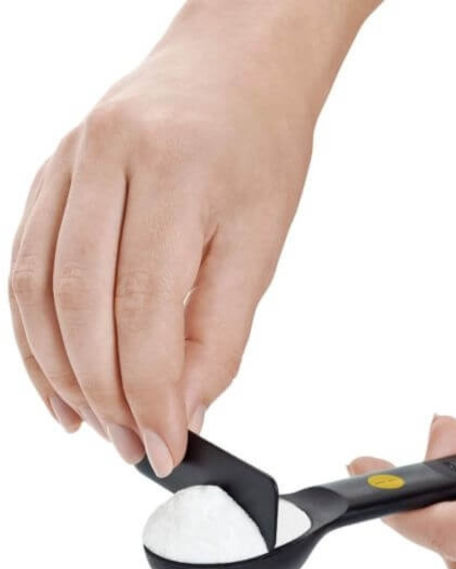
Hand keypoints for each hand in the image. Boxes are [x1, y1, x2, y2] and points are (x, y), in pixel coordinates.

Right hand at [10, 0, 378, 474]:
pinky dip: (37, 330)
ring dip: (59, 372)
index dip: (150, 393)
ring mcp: (65, 163)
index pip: (144, 312)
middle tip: (131, 443)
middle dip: (105, 393)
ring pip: (39, 291)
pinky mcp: (49, 174)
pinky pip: (25, 264)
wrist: (235, 68)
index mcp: (172, 172)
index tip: (165, 445)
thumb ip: (221, 327)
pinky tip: (57, 372)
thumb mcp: (262, 239)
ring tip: (92, 422)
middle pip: (82, 308)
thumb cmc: (260, 145)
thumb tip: (186, 404)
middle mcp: (104, 161)